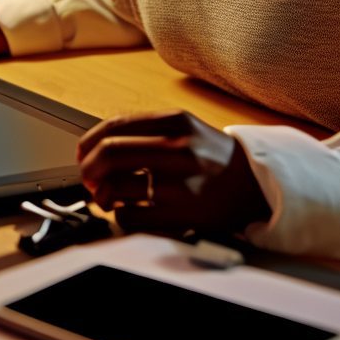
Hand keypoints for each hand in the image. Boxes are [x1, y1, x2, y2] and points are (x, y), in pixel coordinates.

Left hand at [77, 110, 270, 237]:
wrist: (256, 185)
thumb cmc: (212, 157)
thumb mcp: (184, 129)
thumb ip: (144, 132)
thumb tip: (94, 148)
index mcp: (177, 122)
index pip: (116, 126)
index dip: (90, 142)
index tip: (83, 153)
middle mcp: (179, 149)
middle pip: (111, 154)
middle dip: (89, 168)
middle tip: (88, 177)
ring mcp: (181, 184)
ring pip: (117, 188)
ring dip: (103, 196)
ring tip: (107, 197)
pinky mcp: (182, 215)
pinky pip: (131, 217)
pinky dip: (120, 215)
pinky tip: (128, 211)